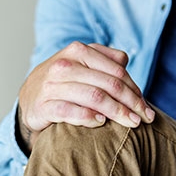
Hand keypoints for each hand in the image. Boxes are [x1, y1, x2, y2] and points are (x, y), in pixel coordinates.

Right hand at [17, 42, 154, 150]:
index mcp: (78, 51)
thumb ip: (104, 60)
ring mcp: (52, 85)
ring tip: (131, 123)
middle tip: (144, 119)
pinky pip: (70, 111)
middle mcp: (64, 65)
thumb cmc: (63, 82)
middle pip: (109, 84)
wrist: (29, 97)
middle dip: (131, 103)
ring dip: (117, 112)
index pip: (116, 71)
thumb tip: (125, 61)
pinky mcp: (42, 106)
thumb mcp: (81, 64)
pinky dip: (88, 118)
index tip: (146, 108)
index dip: (135, 90)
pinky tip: (101, 123)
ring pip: (94, 97)